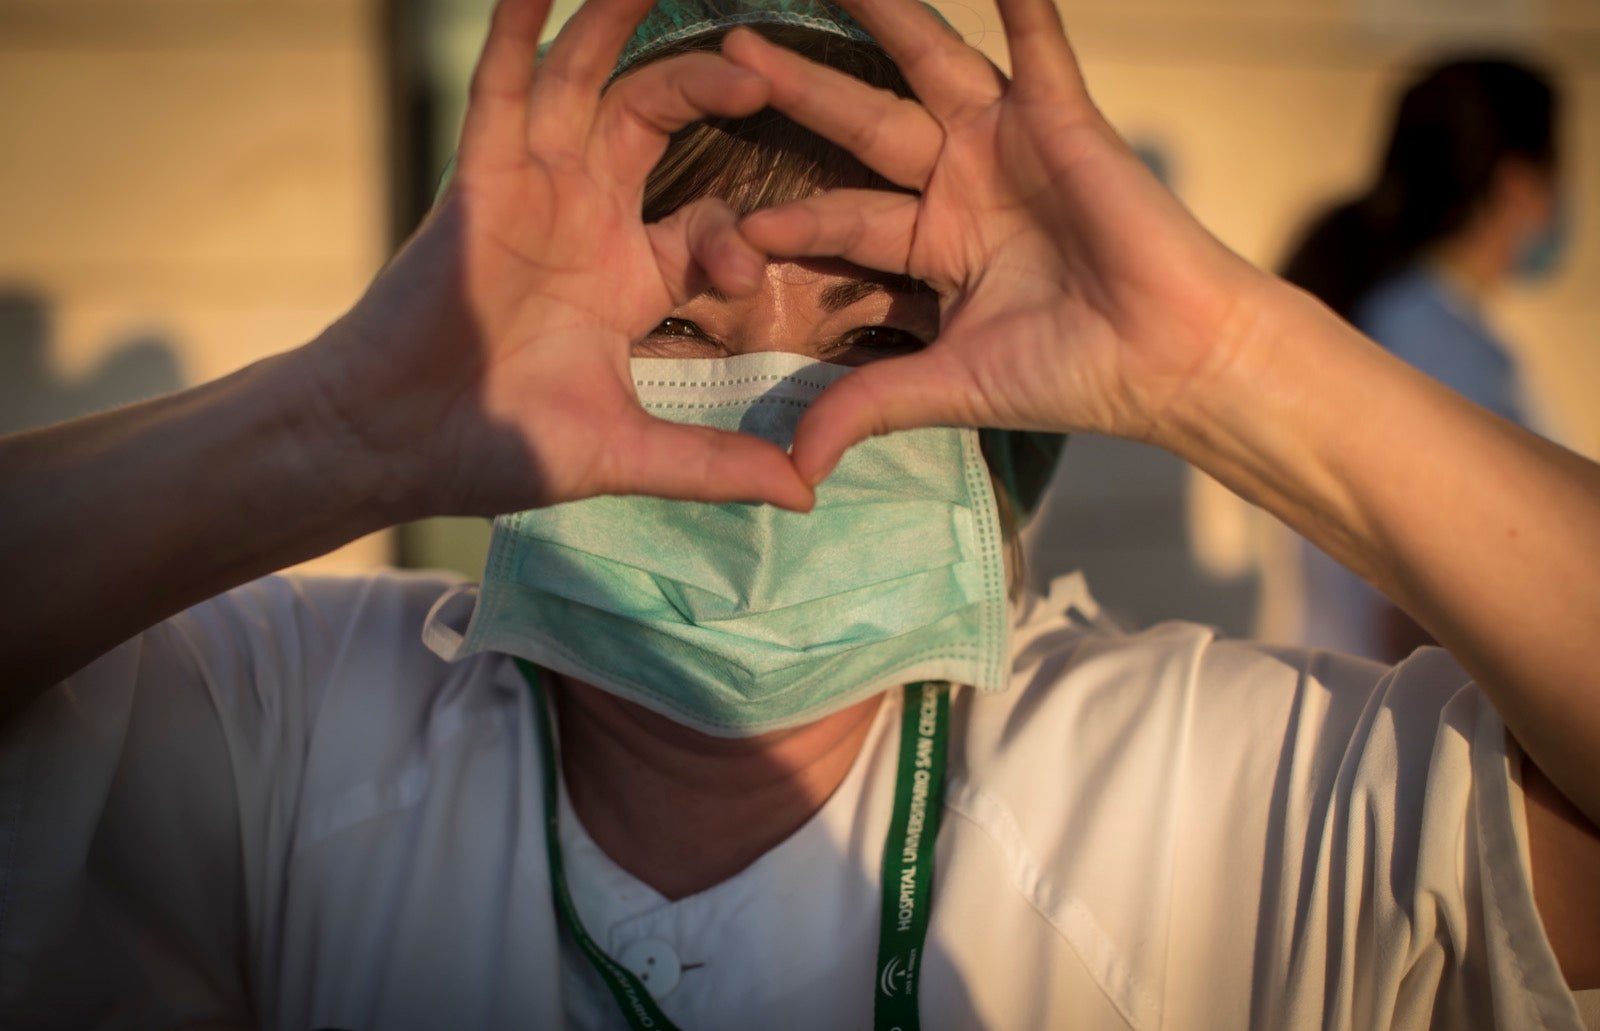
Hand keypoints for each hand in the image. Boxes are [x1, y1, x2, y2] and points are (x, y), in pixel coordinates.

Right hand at [316, 0, 812, 515]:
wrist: (397, 446)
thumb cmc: (499, 446)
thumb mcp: (626, 452)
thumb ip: (715, 464)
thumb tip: (805, 494)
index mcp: (625, 274)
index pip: (707, 223)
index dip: (740, 240)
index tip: (750, 277)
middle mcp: (584, 216)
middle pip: (654, 116)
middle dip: (709, 81)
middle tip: (764, 62)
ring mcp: (531, 190)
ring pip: (585, 81)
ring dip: (619, 23)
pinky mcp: (478, 180)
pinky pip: (502, 90)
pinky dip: (519, 35)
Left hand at [721, 0, 1277, 482]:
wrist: (1167, 360)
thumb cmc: (1069, 374)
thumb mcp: (947, 387)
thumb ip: (866, 406)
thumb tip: (793, 470)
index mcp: (930, 244)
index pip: (838, 218)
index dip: (784, 219)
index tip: (722, 220)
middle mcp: (960, 184)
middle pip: (861, 123)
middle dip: (797, 87)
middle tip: (731, 46)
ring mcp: (1007, 144)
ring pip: (928, 65)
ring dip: (882, 16)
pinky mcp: (1061, 118)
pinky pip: (1034, 44)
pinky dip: (1019, 3)